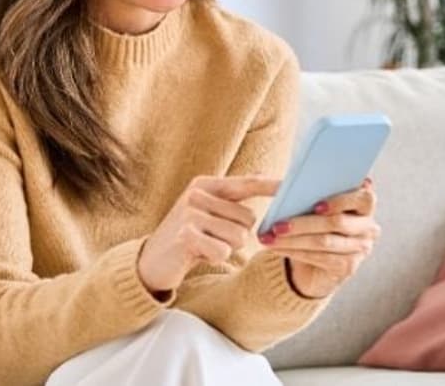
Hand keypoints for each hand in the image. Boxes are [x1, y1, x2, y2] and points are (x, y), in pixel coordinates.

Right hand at [138, 175, 279, 295]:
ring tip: (205, 245)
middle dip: (238, 235)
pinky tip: (198, 254)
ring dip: (227, 248)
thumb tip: (273, 197)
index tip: (293, 185)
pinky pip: (223, 251)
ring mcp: (190, 213)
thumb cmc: (189, 237)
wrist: (151, 261)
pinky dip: (216, 257)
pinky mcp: (186, 235)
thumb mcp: (209, 215)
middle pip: (248, 219)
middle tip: (213, 238)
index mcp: (206, 184)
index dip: (271, 185)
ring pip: (239, 237)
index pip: (246, 183)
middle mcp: (197, 194)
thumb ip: (234, 205)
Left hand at [261, 178, 379, 298]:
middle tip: (277, 225)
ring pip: (324, 242)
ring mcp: (361, 249)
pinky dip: (294, 251)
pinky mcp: (348, 267)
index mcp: (365, 205)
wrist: (317, 260)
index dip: (342, 201)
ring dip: (293, 240)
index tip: (316, 205)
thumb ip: (312, 194)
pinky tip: (277, 248)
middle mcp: (368, 227)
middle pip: (337, 222)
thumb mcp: (314, 206)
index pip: (364, 198)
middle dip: (303, 223)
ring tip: (270, 237)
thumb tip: (288, 187)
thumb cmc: (315, 223)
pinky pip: (319, 257)